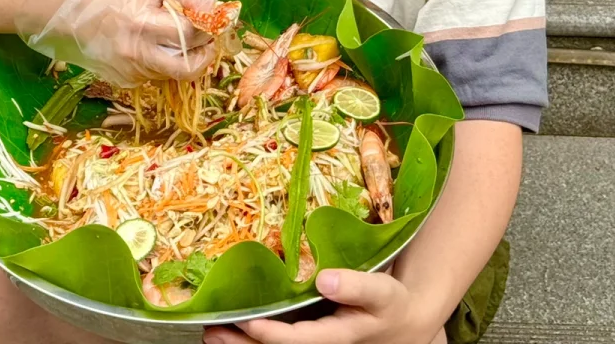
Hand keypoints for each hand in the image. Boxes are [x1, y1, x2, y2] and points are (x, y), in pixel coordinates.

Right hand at [17, 0, 221, 87]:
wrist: (71, 9)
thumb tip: (214, 7)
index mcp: (143, 25)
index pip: (191, 35)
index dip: (209, 28)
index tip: (214, 20)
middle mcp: (136, 55)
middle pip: (187, 70)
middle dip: (205, 56)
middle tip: (207, 40)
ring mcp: (128, 72)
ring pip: (171, 74)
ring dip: (183, 57)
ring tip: (176, 36)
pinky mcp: (122, 81)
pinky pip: (154, 76)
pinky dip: (162, 62)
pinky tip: (152, 44)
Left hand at [204, 271, 436, 343]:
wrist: (403, 322)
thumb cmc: (390, 305)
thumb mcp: (380, 292)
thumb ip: (355, 285)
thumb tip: (324, 278)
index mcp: (334, 338)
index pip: (295, 341)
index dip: (268, 334)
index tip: (245, 321)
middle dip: (242, 343)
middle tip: (211, 331)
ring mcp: (312, 341)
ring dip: (242, 342)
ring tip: (211, 333)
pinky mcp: (309, 334)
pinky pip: (279, 339)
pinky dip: (254, 335)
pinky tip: (234, 328)